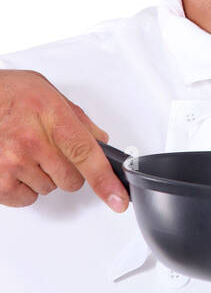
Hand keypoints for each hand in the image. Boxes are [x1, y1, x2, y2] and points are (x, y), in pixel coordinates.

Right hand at [0, 70, 127, 210]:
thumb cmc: (6, 93)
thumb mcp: (47, 93)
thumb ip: (77, 118)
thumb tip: (99, 140)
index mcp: (50, 116)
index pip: (86, 153)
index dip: (105, 180)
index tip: (118, 200)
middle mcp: (31, 141)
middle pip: (72, 179)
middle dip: (67, 169)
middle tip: (49, 150)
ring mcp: (13, 163)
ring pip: (49, 188)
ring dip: (43, 176)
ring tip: (25, 151)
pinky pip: (26, 198)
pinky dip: (24, 187)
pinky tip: (14, 165)